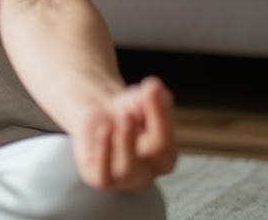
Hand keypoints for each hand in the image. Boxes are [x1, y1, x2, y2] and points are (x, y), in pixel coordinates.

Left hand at [70, 75, 177, 192]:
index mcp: (166, 156)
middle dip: (143, 133)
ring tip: (115, 122)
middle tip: (127, 113)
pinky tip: (103, 132)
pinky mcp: (102, 179)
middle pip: (152, 159)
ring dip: (123, 144)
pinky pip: (103, 176)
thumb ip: (154, 96)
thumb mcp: (143, 99)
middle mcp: (149, 172)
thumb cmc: (128, 111)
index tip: (151, 90)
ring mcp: (125, 179)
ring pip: (128, 171)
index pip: (166, 143)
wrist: (100, 116)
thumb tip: (155, 88)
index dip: (160, 116)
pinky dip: (103, 155)